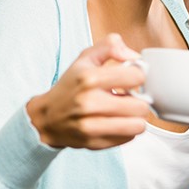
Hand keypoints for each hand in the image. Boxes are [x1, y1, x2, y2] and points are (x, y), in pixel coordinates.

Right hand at [27, 34, 149, 149]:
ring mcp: (91, 126)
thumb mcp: (85, 57)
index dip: (138, 75)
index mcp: (89, 78)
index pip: (136, 76)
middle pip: (141, 105)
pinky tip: (116, 122)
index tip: (131, 78)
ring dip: (135, 117)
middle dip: (138, 99)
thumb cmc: (70, 86)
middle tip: (128, 97)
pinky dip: (127, 130)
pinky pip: (129, 138)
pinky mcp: (94, 143)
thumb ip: (111, 46)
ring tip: (125, 111)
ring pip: (138, 125)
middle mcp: (89, 103)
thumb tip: (134, 56)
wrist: (47, 117)